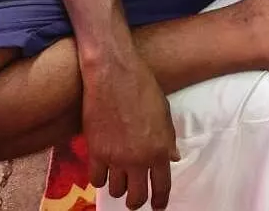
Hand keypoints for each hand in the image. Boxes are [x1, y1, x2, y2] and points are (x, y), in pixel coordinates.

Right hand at [83, 47, 179, 209]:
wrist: (114, 73)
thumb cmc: (142, 86)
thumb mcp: (163, 112)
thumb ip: (167, 138)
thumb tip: (173, 158)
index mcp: (160, 149)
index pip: (162, 186)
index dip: (159, 200)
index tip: (157, 207)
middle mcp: (139, 159)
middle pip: (136, 196)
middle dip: (136, 201)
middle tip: (134, 198)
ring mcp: (116, 157)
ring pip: (115, 190)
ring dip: (118, 187)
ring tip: (119, 179)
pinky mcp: (95, 151)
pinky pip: (96, 179)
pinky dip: (100, 177)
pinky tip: (103, 169)